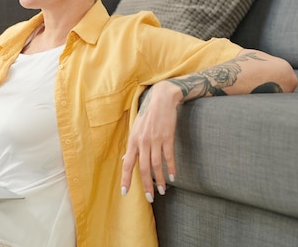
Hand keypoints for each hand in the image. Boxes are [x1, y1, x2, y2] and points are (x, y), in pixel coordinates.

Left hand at [121, 81, 180, 202]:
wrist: (161, 99)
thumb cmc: (147, 115)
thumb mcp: (135, 129)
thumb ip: (132, 146)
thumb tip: (126, 159)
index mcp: (133, 141)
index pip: (127, 164)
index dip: (126, 179)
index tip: (125, 192)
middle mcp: (142, 142)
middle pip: (143, 168)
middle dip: (146, 185)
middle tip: (150, 198)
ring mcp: (155, 140)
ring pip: (156, 165)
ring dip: (160, 180)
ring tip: (162, 191)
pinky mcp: (167, 137)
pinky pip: (169, 157)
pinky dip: (171, 168)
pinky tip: (173, 177)